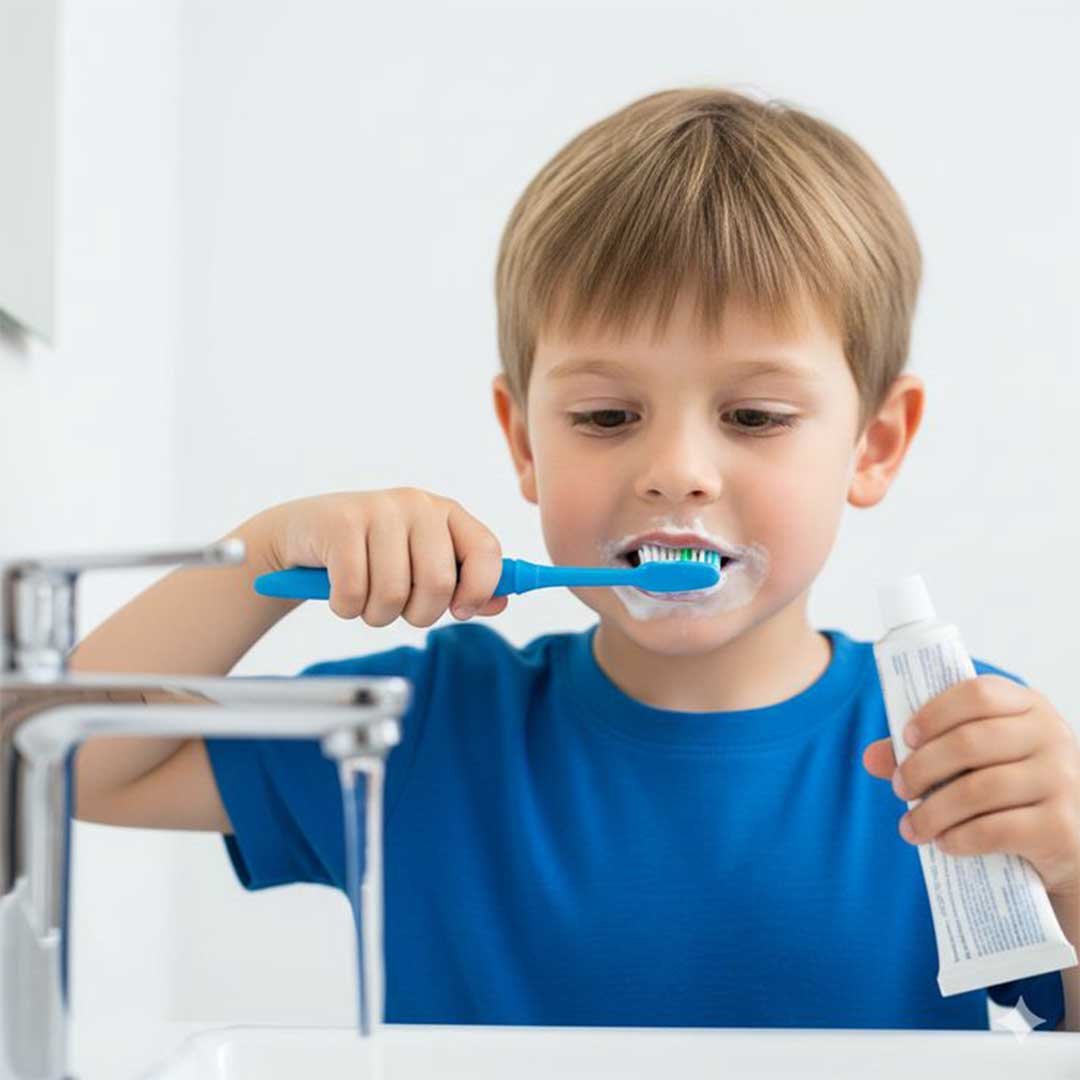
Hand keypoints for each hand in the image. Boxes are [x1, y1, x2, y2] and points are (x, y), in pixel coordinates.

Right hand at [253, 488, 508, 626]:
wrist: (303, 536)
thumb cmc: (370, 555)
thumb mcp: (420, 564)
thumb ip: (463, 584)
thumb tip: (501, 601)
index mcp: (447, 514)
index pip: (487, 551)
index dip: (478, 590)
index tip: (459, 610)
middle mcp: (418, 505)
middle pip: (438, 583)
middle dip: (418, 614)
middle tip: (398, 607)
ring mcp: (379, 511)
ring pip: (394, 594)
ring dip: (376, 614)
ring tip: (364, 597)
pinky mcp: (341, 524)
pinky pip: (354, 592)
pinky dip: (345, 607)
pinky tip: (337, 590)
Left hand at [862, 674, 1079, 898]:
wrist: (1068, 844)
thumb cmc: (1010, 790)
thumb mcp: (974, 762)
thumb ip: (923, 751)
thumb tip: (870, 758)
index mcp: (1028, 706)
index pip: (977, 693)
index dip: (934, 713)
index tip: (906, 738)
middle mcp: (1053, 736)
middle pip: (970, 742)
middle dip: (922, 768)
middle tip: (899, 789)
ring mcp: (1063, 781)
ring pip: (980, 790)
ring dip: (933, 811)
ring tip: (910, 827)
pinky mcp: (1061, 827)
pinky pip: (998, 830)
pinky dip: (960, 838)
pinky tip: (943, 843)